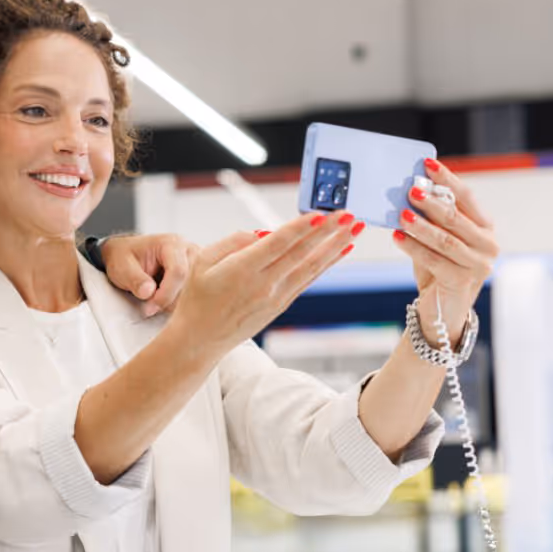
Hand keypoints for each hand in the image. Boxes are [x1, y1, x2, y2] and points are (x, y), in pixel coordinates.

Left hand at [99, 232, 198, 316]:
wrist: (126, 254)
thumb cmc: (125, 257)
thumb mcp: (122, 267)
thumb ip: (136, 279)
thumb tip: (149, 292)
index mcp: (171, 244)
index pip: (178, 271)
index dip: (165, 294)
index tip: (150, 308)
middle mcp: (188, 251)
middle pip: (189, 283)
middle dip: (169, 300)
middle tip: (150, 307)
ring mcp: (196, 263)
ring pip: (193, 291)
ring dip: (174, 302)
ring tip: (154, 301)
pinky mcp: (196, 275)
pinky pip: (193, 294)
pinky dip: (179, 302)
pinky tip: (164, 301)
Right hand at [169, 211, 359, 358]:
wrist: (200, 339)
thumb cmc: (197, 297)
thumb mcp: (201, 262)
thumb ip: (232, 242)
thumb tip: (264, 233)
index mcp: (241, 270)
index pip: (278, 244)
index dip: (302, 227)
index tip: (322, 213)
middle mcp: (263, 285)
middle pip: (301, 253)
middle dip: (328, 232)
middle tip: (349, 213)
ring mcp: (275, 297)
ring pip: (311, 267)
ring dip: (335, 246)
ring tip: (355, 228)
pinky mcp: (281, 305)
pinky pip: (307, 280)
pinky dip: (326, 263)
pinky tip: (340, 250)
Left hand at [394, 158, 498, 344]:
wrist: (442, 310)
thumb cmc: (438, 269)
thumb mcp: (437, 241)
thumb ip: (431, 220)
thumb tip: (410, 191)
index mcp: (484, 227)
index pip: (466, 197)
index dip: (447, 179)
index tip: (427, 164)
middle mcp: (488, 243)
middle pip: (455, 217)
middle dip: (431, 202)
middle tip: (409, 190)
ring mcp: (479, 264)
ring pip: (445, 239)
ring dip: (420, 225)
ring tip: (400, 214)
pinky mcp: (462, 281)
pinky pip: (434, 260)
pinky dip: (413, 248)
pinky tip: (396, 237)